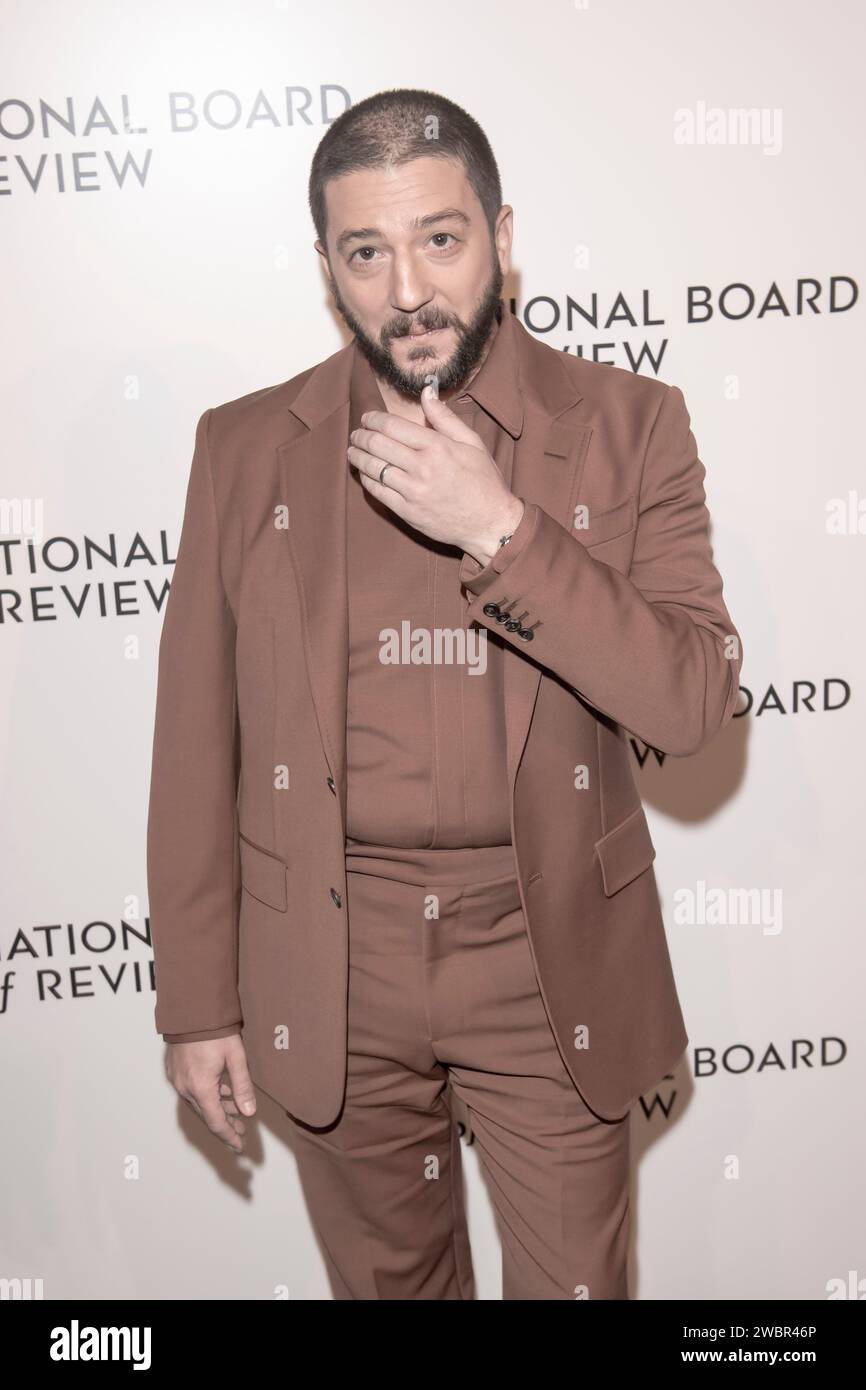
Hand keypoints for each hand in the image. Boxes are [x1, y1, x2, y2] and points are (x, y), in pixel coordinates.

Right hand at [166, 1034, 255, 1153]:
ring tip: (236, 1112)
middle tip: (241, 1132)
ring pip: (199, 1105)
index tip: (239, 1147)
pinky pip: (192, 1092)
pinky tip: (221, 1093)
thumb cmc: (215, 1031)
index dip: (229, 1137)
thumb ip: (243, 1086)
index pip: (216, 1122)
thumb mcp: (236, 1056)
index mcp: (201, 1087)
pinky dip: (207, 1098)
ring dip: (217, 1110)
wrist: (191, 1010)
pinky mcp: (174, 1072)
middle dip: (225, 1126)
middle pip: (206, 1116)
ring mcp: (178, 1080)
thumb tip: (249, 1113)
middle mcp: (185, 1088)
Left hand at [348, 384, 523, 563]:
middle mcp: (422, 468)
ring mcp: (412, 492)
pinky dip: (366, 479)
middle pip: (377, 444)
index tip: (367, 418)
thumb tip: (427, 393)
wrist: (490, 523)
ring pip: (372, 468)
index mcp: (436, 447)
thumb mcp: (472, 443)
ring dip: (358, 457)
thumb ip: (445, 418)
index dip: (373, 419)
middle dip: (361, 436)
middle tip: (356, 434)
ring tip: (353, 451)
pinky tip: (364, 473)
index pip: (392, 426)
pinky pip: (377, 492)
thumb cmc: (483, 481)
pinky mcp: (407, 512)